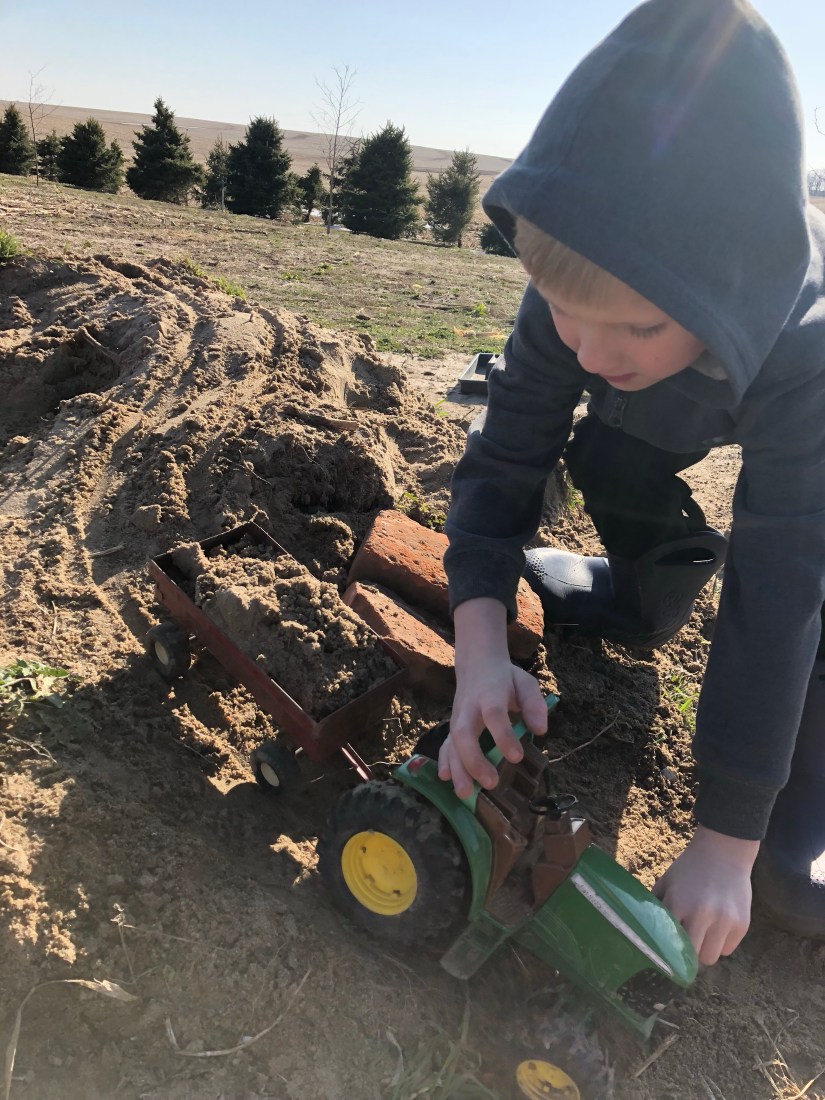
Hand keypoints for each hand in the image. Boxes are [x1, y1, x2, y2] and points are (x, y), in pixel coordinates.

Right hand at [439, 662, 547, 798]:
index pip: (494, 715)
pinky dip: (444, 762)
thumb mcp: (525, 683)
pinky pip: (445, 745)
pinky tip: (446, 779)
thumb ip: (533, 704)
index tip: (516, 757)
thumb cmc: (505, 678)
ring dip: (457, 769)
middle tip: (491, 783)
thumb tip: (540, 730)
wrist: (477, 664)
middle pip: (464, 734)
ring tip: (466, 794)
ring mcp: (457, 718)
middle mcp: (469, 708)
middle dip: (474, 760)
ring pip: (451, 744)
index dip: (503, 736)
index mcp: (490, 695)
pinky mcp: (452, 726)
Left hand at [652, 825, 758, 965]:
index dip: (667, 951)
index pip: (670, 945)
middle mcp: (703, 915)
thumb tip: (644, 934)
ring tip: (702, 934)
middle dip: (687, 954)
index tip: (665, 956)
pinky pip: (728, 949)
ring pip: (711, 958)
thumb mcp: (666, 882)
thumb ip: (656, 907)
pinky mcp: (742, 924)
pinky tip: (718, 926)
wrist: (724, 851)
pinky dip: (722, 943)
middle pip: (692, 958)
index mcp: (679, 904)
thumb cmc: (689, 868)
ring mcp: (725, 921)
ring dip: (705, 950)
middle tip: (685, 944)